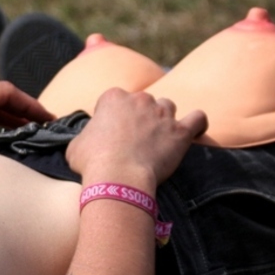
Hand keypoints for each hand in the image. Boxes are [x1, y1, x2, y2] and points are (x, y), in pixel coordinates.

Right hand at [66, 88, 205, 185]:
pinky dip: (197, 124)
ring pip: (168, 107)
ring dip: (163, 119)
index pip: (115, 100)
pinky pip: (198, 119)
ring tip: (158, 140)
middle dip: (140, 117)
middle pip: (143, 102)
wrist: (117, 178)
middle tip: (134, 140)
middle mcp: (140, 99)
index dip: (113, 118)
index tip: (111, 135)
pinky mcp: (180, 132)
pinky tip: (193, 132)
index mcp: (113, 97)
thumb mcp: (75, 145)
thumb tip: (88, 140)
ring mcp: (162, 114)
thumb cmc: (92, 163)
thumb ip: (86, 135)